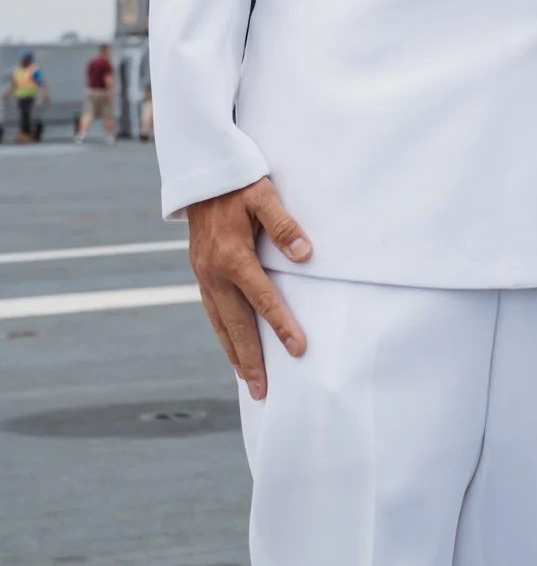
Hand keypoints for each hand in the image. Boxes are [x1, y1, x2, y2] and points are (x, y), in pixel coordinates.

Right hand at [187, 178, 311, 398]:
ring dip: (234, 353)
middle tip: (262, 391)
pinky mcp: (200, 272)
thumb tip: (306, 255)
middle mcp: (214, 273)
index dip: (282, 325)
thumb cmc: (239, 182)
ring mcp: (204, 275)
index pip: (262, 299)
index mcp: (233, 256)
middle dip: (250, 359)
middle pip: (236, 324)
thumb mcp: (264, 195)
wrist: (202, 174)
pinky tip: (231, 344)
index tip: (298, 349)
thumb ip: (284, 225)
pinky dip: (222, 333)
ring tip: (247, 380)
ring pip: (220, 323)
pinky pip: (211, 311)